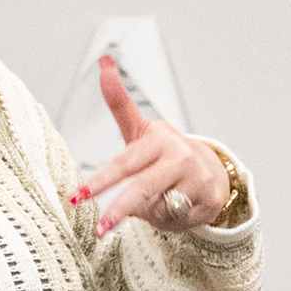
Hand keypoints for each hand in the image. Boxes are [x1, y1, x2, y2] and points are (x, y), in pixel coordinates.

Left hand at [68, 55, 229, 236]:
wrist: (210, 169)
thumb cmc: (164, 153)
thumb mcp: (139, 131)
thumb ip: (119, 102)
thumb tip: (104, 61)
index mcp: (158, 139)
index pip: (124, 163)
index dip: (101, 181)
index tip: (80, 195)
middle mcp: (179, 155)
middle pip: (142, 188)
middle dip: (118, 210)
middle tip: (99, 229)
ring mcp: (197, 176)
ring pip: (158, 207)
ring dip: (150, 213)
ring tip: (158, 201)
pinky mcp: (210, 197)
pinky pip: (176, 218)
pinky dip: (170, 219)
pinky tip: (178, 208)